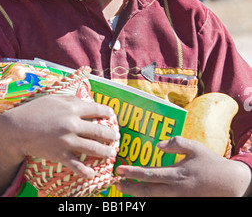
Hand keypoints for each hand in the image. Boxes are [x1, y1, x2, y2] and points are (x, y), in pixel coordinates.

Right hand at [0, 95, 118, 193]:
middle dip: (112, 135)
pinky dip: (86, 171)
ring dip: (106, 152)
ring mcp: (67, 140)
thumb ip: (72, 100)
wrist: (16, 128)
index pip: (98, 110)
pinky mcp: (60, 155)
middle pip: (100, 131)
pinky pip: (77, 166)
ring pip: (94, 148)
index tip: (112, 117)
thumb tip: (87, 102)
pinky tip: (92, 173)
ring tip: (111, 154)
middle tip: (116, 138)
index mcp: (73, 107)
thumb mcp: (55, 99)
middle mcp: (73, 124)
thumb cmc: (35, 110)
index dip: (109, 114)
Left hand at [115, 136, 251, 196]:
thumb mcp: (195, 147)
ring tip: (125, 189)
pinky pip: (163, 202)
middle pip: (147, 191)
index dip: (133, 173)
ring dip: (138, 195)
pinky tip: (142, 195)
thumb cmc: (211, 163)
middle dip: (129, 188)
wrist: (230, 184)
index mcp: (177, 173)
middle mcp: (176, 189)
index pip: (149, 174)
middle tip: (115, 184)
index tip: (119, 170)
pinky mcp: (182, 202)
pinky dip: (151, 199)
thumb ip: (176, 143)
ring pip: (153, 199)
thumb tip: (158, 145)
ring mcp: (179, 199)